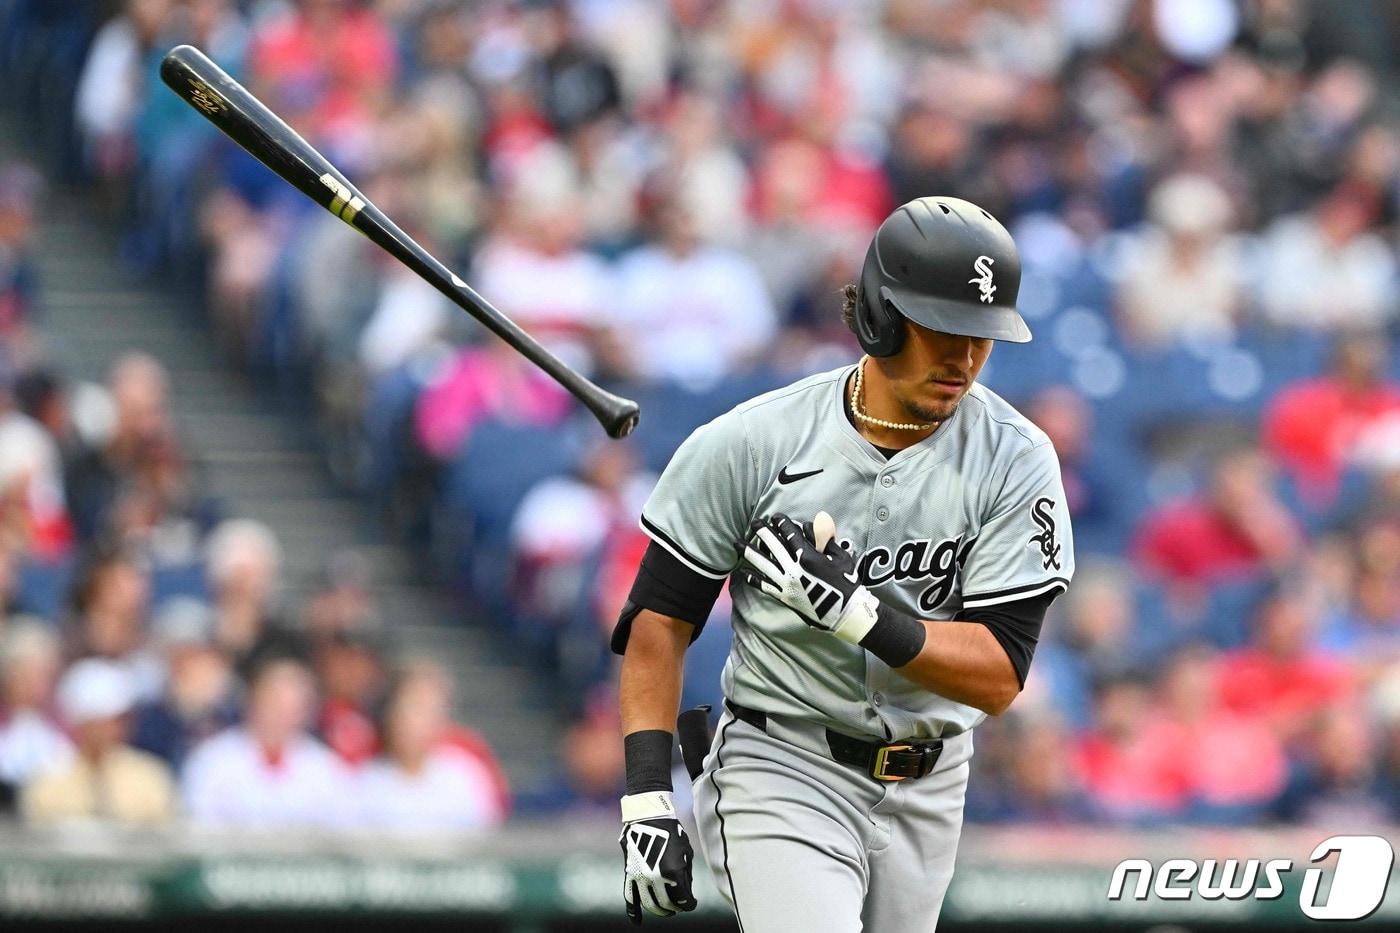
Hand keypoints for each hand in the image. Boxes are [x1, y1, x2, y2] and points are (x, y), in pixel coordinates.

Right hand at [620, 791, 696, 923]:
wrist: (648, 816)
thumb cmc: (672, 832)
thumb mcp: (686, 853)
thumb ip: (686, 875)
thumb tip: (685, 892)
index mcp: (673, 873)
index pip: (684, 900)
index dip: (690, 905)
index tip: (692, 903)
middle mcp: (656, 878)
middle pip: (667, 904)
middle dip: (676, 908)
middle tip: (679, 906)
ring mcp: (641, 877)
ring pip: (650, 904)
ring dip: (660, 911)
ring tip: (666, 910)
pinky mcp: (629, 874)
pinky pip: (629, 897)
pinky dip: (633, 912)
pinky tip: (637, 922)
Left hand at [735, 512, 880, 644]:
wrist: (844, 613)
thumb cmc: (847, 583)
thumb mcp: (841, 557)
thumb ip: (827, 540)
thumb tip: (816, 526)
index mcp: (808, 557)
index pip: (790, 535)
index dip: (782, 524)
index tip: (776, 517)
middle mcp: (793, 569)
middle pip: (773, 546)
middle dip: (763, 532)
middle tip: (754, 522)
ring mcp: (786, 584)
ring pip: (763, 565)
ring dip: (749, 552)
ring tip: (737, 544)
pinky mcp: (784, 597)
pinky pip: (764, 586)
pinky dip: (753, 579)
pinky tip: (743, 572)